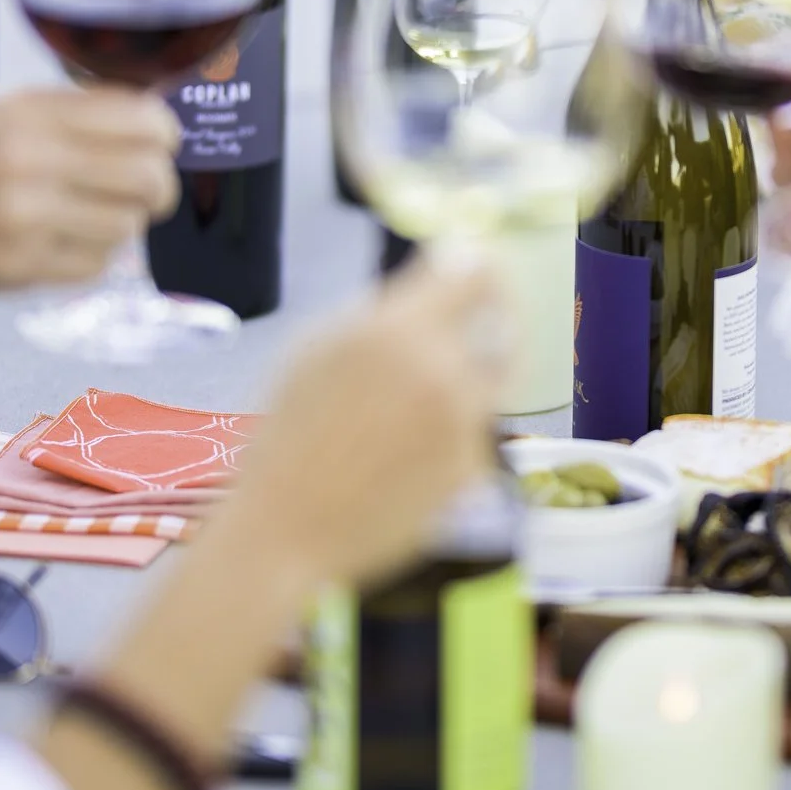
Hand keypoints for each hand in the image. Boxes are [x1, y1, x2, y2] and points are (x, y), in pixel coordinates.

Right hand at [0, 89, 181, 297]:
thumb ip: (72, 111)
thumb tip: (153, 116)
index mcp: (27, 111)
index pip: (142, 119)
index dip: (165, 135)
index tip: (161, 144)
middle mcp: (28, 159)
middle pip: (149, 176)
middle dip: (159, 187)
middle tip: (147, 191)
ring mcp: (24, 216)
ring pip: (129, 224)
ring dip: (121, 224)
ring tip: (88, 217)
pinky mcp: (20, 266)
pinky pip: (97, 264)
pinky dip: (91, 258)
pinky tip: (61, 244)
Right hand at [226, 257, 511, 587]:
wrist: (288, 527)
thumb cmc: (288, 435)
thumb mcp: (316, 350)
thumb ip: (380, 312)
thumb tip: (433, 281)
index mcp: (397, 332)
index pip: (473, 272)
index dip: (481, 262)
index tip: (479, 263)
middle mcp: (442, 373)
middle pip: (502, 323)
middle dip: (495, 314)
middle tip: (485, 313)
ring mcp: (464, 424)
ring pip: (493, 377)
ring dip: (472, 372)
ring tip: (421, 391)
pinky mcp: (473, 467)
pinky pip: (475, 427)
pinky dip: (453, 427)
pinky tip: (405, 448)